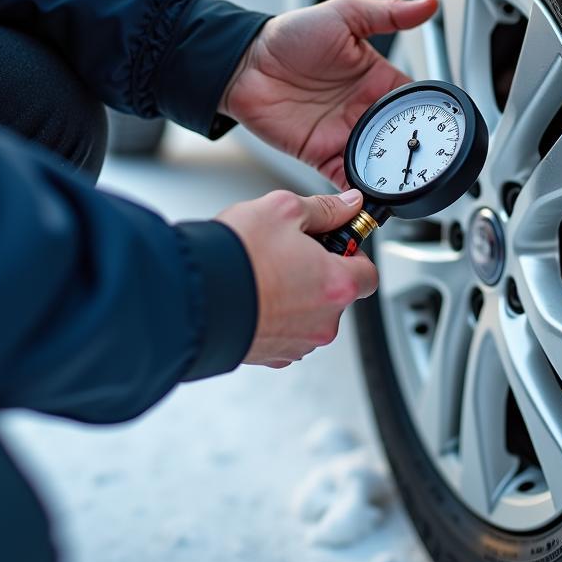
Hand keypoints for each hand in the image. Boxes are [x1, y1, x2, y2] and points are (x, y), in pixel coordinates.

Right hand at [218, 188, 377, 367]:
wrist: (192, 297)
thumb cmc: (237, 257)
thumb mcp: (283, 209)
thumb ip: (325, 209)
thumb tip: (348, 205)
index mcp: (336, 285)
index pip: (369, 272)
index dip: (353, 253)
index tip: (335, 241)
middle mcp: (323, 321)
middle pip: (337, 293)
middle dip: (319, 271)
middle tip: (289, 251)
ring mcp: (298, 344)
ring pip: (309, 314)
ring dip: (296, 294)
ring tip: (264, 271)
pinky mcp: (272, 356)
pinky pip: (284, 331)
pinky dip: (274, 314)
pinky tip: (253, 293)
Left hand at [221, 0, 438, 186]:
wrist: (244, 63)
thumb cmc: (288, 36)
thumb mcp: (344, 14)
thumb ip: (389, 14)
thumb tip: (427, 4)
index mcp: (375, 78)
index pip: (412, 101)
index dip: (428, 114)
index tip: (442, 125)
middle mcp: (362, 109)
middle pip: (400, 137)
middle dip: (414, 150)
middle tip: (427, 159)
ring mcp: (342, 133)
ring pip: (378, 161)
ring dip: (391, 172)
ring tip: (407, 181)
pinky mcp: (321, 154)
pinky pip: (346, 176)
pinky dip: (360, 189)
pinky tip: (373, 193)